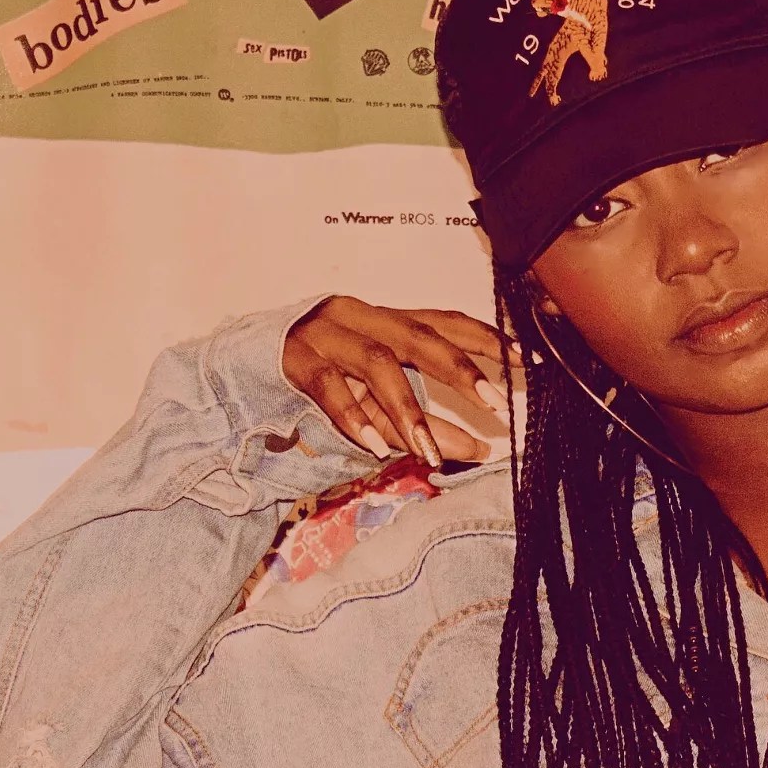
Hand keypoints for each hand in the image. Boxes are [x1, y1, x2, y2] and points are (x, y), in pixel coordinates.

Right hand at [282, 297, 506, 467]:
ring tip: (429, 448)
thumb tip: (481, 450)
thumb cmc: (323, 381)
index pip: (444, 321)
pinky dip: (353, 417)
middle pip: (418, 336)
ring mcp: (326, 335)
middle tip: (495, 403)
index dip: (486, 338)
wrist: (242, 368)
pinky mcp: (294, 359)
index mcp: (385, 319)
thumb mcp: (379, 404)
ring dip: (408, 409)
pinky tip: (374, 447)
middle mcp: (359, 317)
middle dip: (460, 369)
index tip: (525, 359)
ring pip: (377, 363)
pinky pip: (329, 386)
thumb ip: (428, 424)